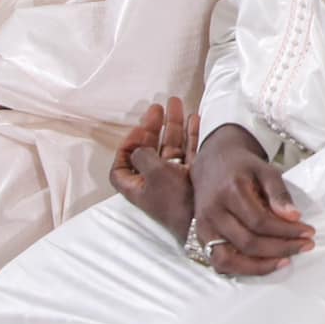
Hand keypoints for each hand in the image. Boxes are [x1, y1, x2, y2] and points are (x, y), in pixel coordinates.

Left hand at [111, 98, 199, 240]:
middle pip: (149, 150)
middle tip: (158, 107)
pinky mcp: (193, 175)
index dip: (126, 145)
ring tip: (178, 104)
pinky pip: (190, 150)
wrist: (202, 219)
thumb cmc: (174, 199)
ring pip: (171, 146)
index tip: (137, 130)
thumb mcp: (154, 173)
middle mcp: (154, 181)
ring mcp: (175, 178)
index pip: (122, 165)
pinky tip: (195, 119)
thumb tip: (140, 148)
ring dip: (174, 125)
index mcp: (137, 185)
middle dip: (152, 128)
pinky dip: (192, 134)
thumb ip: (143, 155)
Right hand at [191, 123, 312, 276]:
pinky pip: (219, 263)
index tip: (308, 232)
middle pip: (248, 243)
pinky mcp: (201, 238)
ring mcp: (203, 228)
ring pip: (229, 260)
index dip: (286, 231)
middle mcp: (213, 213)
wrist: (213, 163)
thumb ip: (279, 193)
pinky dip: (242, 269)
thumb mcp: (265, 170)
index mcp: (230, 192)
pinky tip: (265, 264)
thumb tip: (294, 217)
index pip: (260, 221)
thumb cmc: (242, 168)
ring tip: (285, 261)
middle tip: (305, 246)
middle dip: (280, 248)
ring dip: (260, 266)